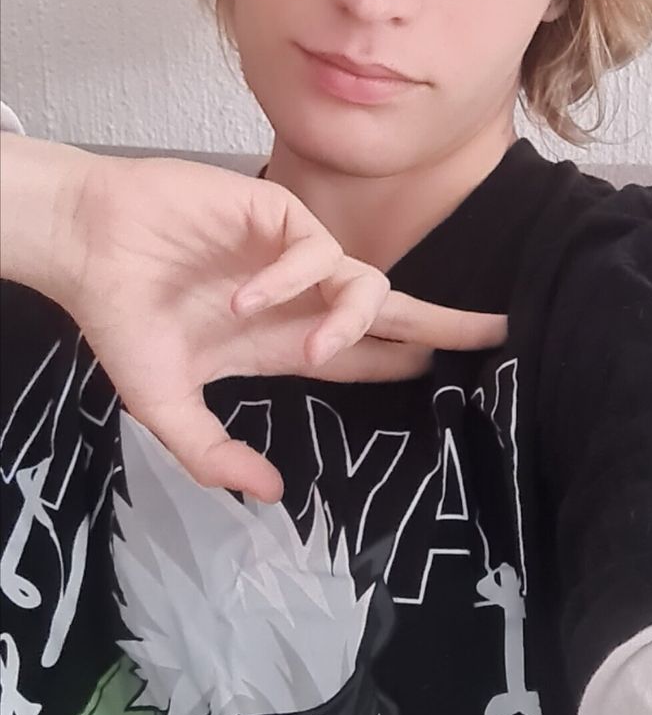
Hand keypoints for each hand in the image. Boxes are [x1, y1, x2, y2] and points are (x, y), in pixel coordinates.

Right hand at [3, 139, 506, 496]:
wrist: (88, 247)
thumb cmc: (123, 319)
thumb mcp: (165, 405)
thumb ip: (214, 454)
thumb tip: (271, 497)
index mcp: (279, 342)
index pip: (360, 355)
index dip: (404, 363)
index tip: (450, 376)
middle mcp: (297, 301)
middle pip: (389, 313)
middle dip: (445, 323)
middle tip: (500, 334)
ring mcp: (289, 258)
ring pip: (364, 283)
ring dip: (354, 319)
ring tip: (313, 349)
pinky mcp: (274, 218)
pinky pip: (313, 250)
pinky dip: (288, 279)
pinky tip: (242, 297)